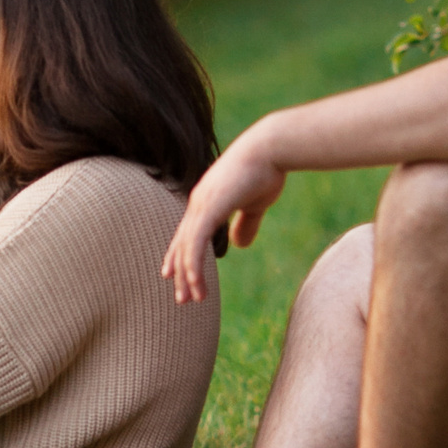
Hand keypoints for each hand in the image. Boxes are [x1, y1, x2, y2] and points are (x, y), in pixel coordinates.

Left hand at [162, 124, 286, 303]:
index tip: (175, 278)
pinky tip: (196, 282)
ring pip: (187, 247)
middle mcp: (198, 202)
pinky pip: (196, 242)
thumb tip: (239, 244)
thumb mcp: (255, 204)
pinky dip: (194, 264)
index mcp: (206, 201)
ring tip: (193, 298)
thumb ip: (246, 223)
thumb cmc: (266, 170)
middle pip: (182, 244)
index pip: (187, 234)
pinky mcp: (211, 206)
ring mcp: (202, 203)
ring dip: (188, 275)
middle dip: (181, 272)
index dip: (180, 256)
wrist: (272, 148)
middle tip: (182, 299)